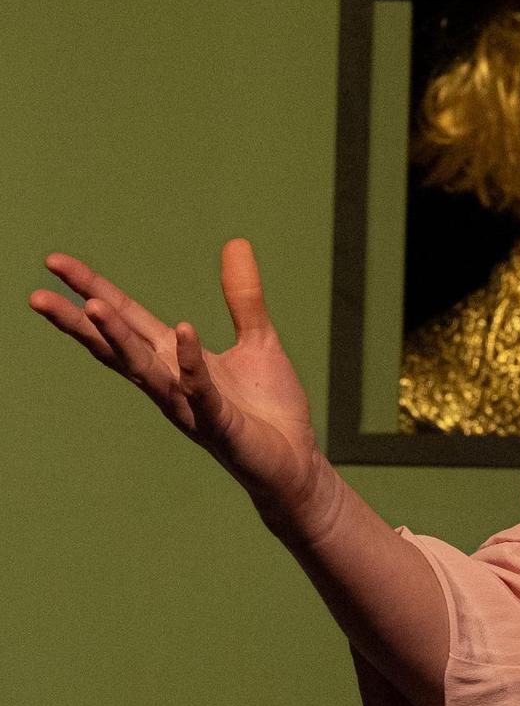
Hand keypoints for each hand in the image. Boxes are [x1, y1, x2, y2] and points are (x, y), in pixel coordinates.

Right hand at [28, 239, 321, 515]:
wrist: (296, 463)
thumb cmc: (269, 408)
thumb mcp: (259, 341)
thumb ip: (244, 297)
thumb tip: (237, 242)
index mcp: (174, 357)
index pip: (126, 317)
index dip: (92, 289)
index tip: (53, 261)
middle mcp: (171, 381)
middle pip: (117, 344)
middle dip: (80, 320)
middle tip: (37, 294)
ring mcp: (191, 405)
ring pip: (145, 369)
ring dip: (119, 339)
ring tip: (93, 306)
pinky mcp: (220, 425)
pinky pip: (200, 391)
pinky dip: (191, 364)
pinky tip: (183, 331)